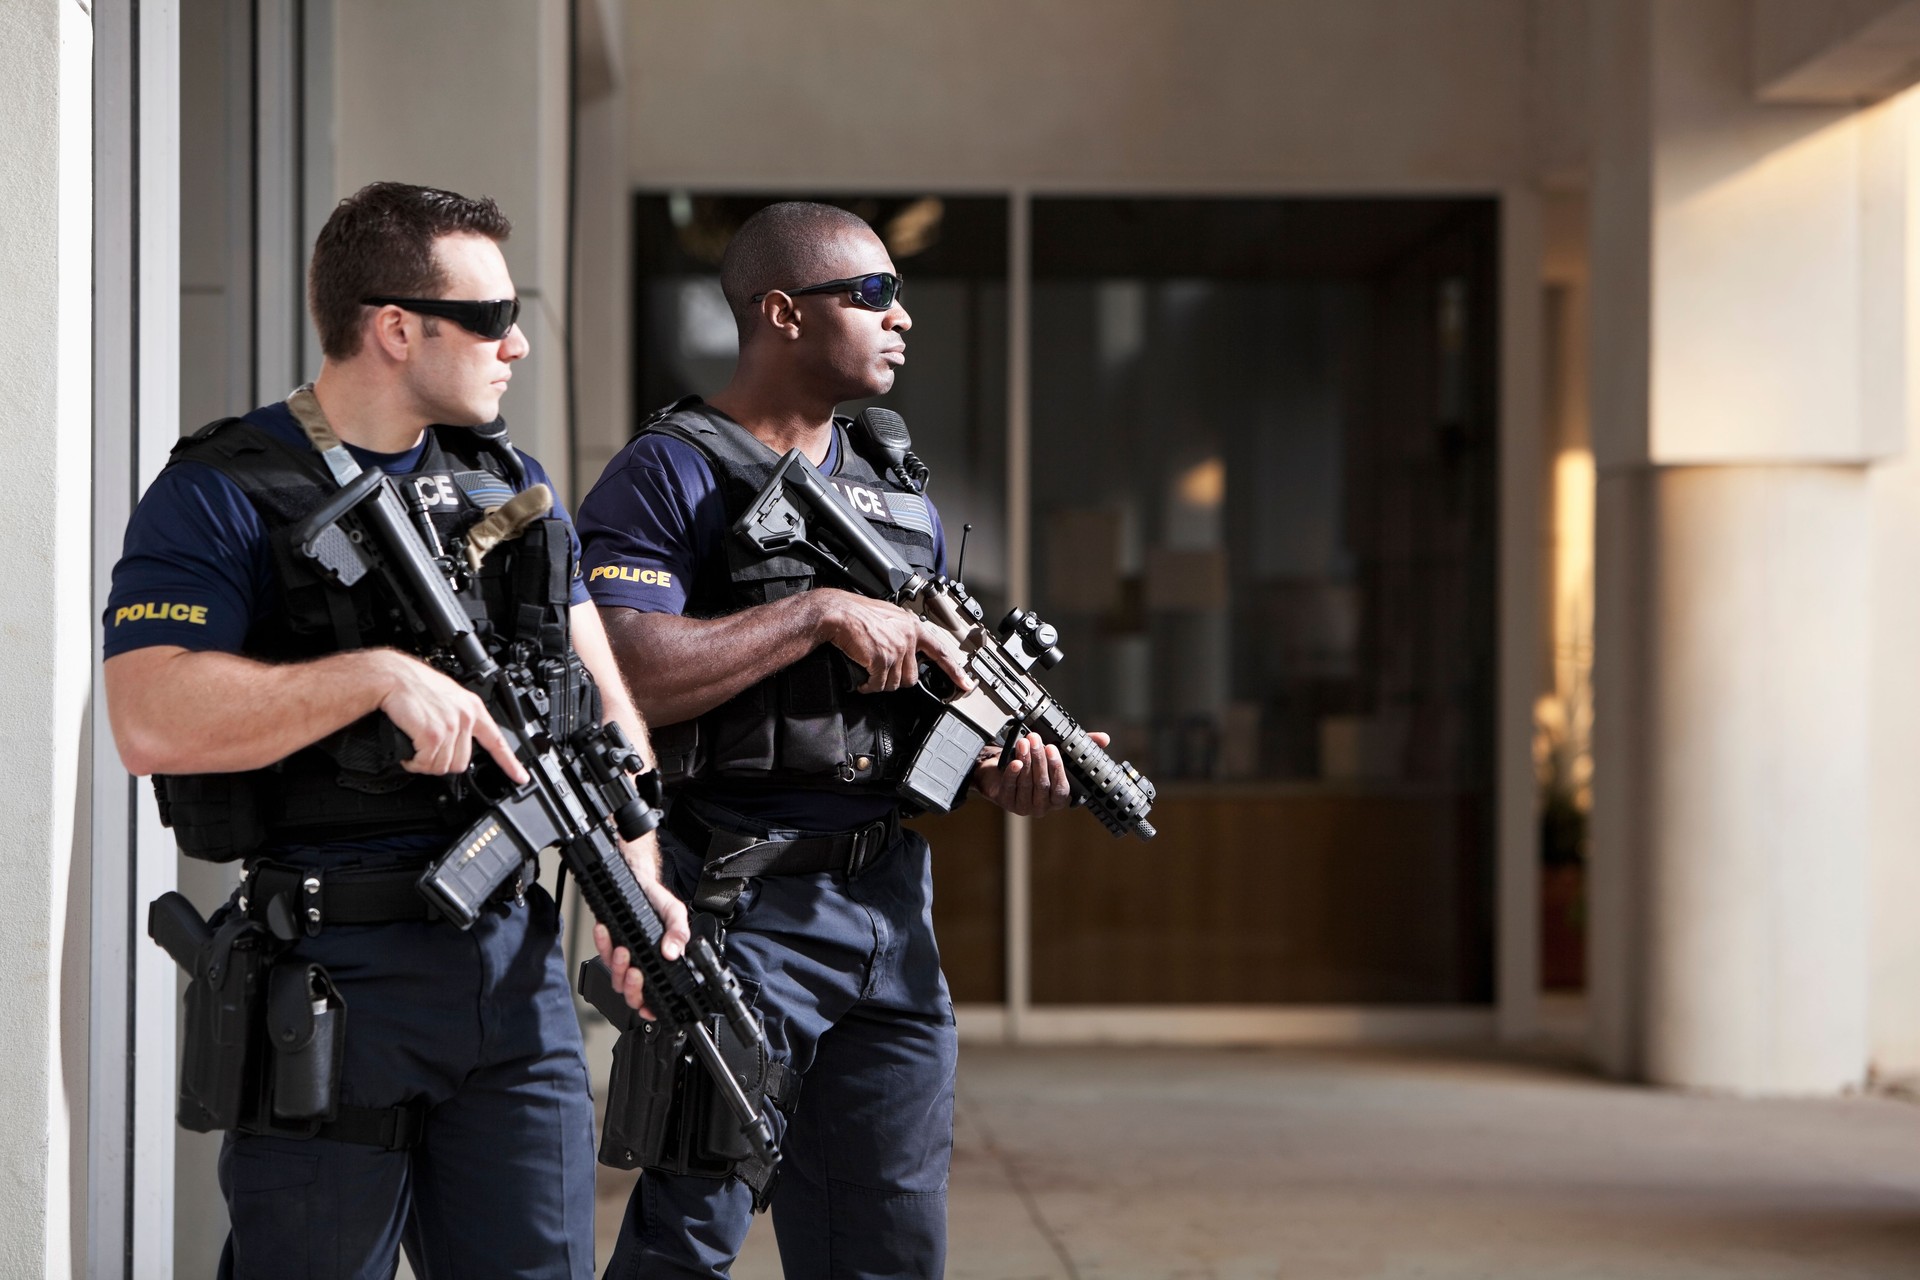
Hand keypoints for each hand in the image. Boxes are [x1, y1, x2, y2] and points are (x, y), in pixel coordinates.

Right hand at [367, 650, 528, 782]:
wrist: (391, 677)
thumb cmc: (412, 685)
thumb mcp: (446, 697)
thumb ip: (457, 717)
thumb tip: (456, 740)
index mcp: (472, 708)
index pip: (497, 740)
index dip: (510, 763)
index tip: (520, 777)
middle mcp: (466, 717)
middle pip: (462, 763)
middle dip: (441, 763)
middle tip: (426, 752)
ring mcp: (451, 726)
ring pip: (443, 766)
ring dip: (425, 763)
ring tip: (415, 749)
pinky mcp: (433, 734)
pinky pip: (426, 763)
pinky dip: (414, 763)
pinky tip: (409, 752)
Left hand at [591, 861, 690, 1019]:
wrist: (637, 882)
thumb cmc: (657, 901)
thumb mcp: (674, 913)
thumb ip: (678, 931)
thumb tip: (672, 951)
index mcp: (663, 963)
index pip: (658, 994)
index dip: (652, 1007)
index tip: (648, 1008)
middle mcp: (644, 965)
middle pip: (634, 993)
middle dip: (632, 987)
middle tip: (636, 972)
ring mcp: (625, 959)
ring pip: (616, 978)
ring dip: (618, 966)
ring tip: (622, 949)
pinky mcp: (609, 947)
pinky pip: (602, 953)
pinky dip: (602, 943)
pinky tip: (604, 931)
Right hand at [814, 589, 971, 695]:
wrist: (838, 613)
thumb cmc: (857, 614)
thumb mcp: (888, 617)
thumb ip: (902, 634)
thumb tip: (907, 651)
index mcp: (913, 626)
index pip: (940, 652)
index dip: (955, 671)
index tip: (966, 683)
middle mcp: (908, 638)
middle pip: (912, 677)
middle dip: (895, 679)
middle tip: (881, 672)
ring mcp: (897, 649)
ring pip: (895, 683)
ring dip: (880, 683)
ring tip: (868, 672)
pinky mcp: (882, 659)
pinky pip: (878, 685)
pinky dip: (868, 685)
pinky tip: (862, 678)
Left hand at [975, 730, 1110, 817]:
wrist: (1004, 773)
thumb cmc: (1036, 767)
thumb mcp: (1058, 757)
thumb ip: (1079, 748)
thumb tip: (1103, 739)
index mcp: (1058, 799)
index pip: (1061, 788)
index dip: (1057, 768)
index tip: (1053, 748)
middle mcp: (1043, 806)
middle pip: (1042, 784)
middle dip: (1039, 759)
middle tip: (1035, 740)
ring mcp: (1024, 806)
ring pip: (1026, 784)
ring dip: (1026, 761)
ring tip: (1024, 743)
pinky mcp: (1007, 802)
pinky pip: (1010, 788)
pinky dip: (1012, 773)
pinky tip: (1014, 762)